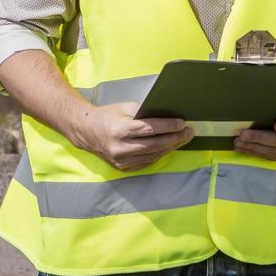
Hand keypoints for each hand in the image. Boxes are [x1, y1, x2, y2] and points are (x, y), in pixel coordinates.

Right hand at [71, 101, 192, 170]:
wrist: (86, 131)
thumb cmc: (107, 115)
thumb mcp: (125, 107)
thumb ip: (145, 113)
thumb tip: (167, 116)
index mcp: (120, 130)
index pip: (149, 129)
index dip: (168, 126)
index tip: (182, 122)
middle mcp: (120, 147)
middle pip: (154, 144)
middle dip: (175, 138)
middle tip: (189, 131)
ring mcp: (122, 160)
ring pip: (153, 155)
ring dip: (171, 147)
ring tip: (183, 138)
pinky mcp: (123, 167)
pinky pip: (147, 161)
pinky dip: (160, 153)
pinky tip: (169, 146)